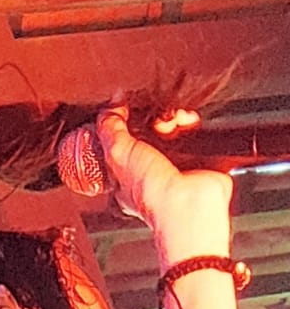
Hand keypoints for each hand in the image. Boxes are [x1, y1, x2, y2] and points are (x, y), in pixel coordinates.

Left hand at [95, 104, 232, 262]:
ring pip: (172, 128)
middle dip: (151, 117)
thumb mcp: (117, 154)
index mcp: (127, 175)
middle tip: (154, 118)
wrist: (189, 203)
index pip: (120, 140)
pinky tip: (188, 122)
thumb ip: (109, 128)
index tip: (126, 108)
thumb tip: (112, 104)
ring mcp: (176, 164)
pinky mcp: (199, 158)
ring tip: (172, 120)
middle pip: (148, 130)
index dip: (123, 122)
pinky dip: (192, 122)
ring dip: (172, 117)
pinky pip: (194, 130)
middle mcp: (152, 170)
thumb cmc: (152, 193)